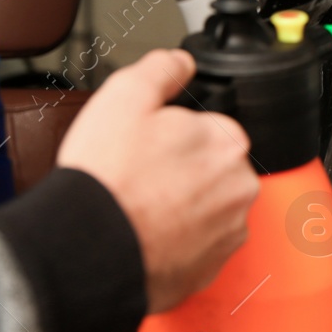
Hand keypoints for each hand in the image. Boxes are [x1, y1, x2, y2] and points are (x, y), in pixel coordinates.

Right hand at [56, 49, 259, 312]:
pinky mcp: (211, 269)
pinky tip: (146, 235)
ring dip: (180, 208)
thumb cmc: (108, 180)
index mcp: (227, 142)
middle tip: (140, 179)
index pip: (209, 128)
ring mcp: (228, 232)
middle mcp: (239, 189)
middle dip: (181, 172)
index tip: (148, 148)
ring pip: (206, 210)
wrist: (91, 251)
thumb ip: (161, 69)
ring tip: (140, 209)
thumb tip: (181, 62)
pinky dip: (176, 243)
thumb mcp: (124, 97)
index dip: (171, 135)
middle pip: (211, 170)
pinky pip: (197, 248)